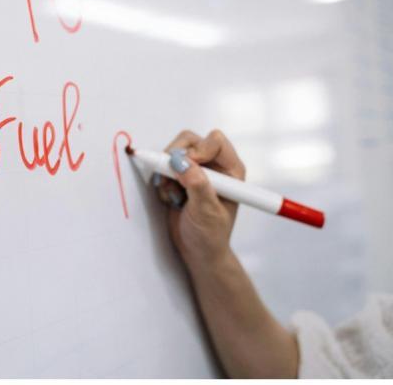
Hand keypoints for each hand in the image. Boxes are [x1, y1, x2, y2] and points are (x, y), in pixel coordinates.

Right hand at [155, 129, 245, 267]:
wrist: (197, 250)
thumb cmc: (210, 235)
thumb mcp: (206, 212)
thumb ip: (197, 185)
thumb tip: (182, 162)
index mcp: (230, 170)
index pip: (214, 142)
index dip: (198, 150)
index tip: (186, 167)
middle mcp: (214, 166)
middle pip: (190, 140)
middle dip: (176, 159)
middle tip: (172, 179)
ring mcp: (195, 170)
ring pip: (174, 151)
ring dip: (167, 171)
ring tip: (173, 194)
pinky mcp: (180, 176)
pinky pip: (163, 165)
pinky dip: (161, 179)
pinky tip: (170, 197)